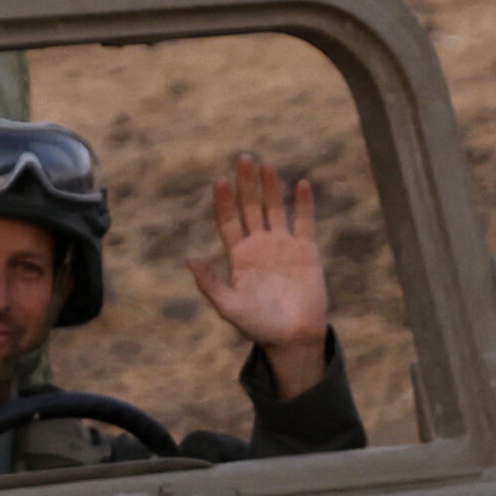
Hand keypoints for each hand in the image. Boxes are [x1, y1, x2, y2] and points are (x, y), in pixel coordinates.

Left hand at [187, 155, 332, 394]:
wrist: (292, 337)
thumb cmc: (258, 326)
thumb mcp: (229, 307)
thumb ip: (210, 284)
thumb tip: (189, 259)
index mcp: (238, 256)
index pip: (228, 221)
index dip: (224, 201)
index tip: (220, 180)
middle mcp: (259, 246)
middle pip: (250, 208)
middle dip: (246, 184)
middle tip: (242, 157)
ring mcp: (283, 246)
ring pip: (275, 209)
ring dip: (271, 187)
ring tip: (266, 165)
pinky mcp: (305, 251)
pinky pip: (304, 222)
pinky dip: (304, 204)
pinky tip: (301, 184)